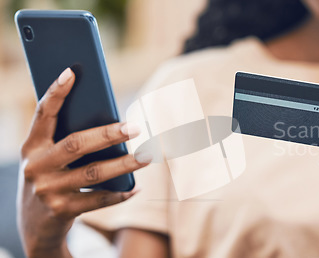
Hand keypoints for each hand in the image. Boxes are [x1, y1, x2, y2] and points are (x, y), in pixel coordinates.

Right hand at [18, 68, 150, 256]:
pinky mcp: (62, 211)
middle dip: (108, 134)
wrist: (34, 225)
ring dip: (125, 164)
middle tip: (136, 127)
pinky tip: (136, 187)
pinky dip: (120, 194)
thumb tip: (112, 123)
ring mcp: (48, 191)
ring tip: (148, 155)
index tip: (72, 72)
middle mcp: (36, 167)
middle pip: (77, 144)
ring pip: (93, 173)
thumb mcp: (48, 159)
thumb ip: (67, 141)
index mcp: (32, 147)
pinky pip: (98, 200)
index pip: (43, 114)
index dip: (56, 93)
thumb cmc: (51, 179)